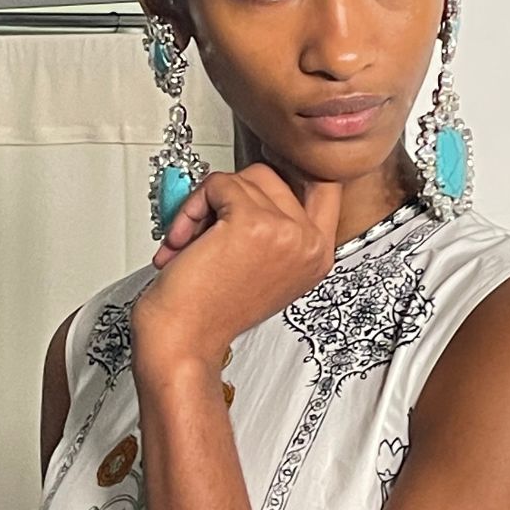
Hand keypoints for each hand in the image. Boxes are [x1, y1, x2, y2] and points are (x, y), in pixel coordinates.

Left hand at [132, 162, 343, 370]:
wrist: (183, 341)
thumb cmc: (209, 312)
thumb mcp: (264, 269)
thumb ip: (276, 228)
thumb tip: (256, 183)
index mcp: (318, 255)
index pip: (326, 185)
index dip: (292, 168)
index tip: (259, 173)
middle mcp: (310, 244)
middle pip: (273, 176)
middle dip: (231, 194)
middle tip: (208, 228)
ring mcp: (286, 231)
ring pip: (243, 178)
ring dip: (204, 203)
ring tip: (192, 241)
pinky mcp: (253, 222)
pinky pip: (218, 184)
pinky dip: (191, 207)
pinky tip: (183, 240)